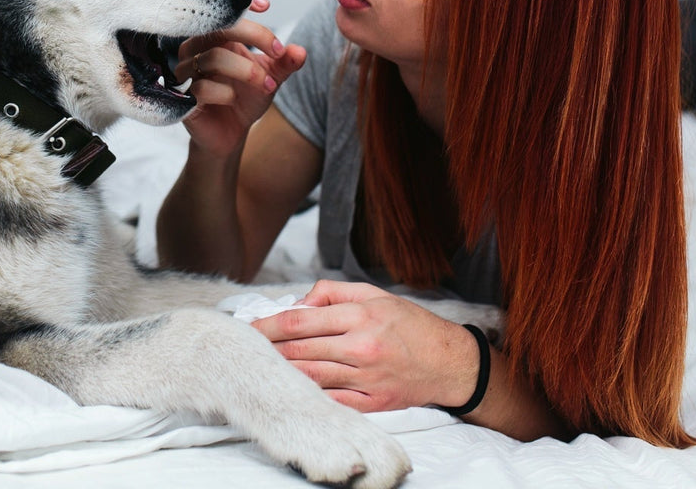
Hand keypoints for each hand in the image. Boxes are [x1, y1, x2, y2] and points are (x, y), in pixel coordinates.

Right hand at [174, 0, 306, 157]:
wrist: (230, 134)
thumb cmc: (245, 99)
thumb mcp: (271, 78)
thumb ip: (284, 63)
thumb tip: (300, 51)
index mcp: (215, 39)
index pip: (225, 13)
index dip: (242, 4)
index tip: (265, 6)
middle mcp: (195, 50)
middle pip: (218, 29)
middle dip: (253, 36)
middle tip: (278, 53)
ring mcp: (186, 73)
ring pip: (212, 58)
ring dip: (247, 70)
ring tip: (268, 86)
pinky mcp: (182, 97)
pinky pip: (203, 88)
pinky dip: (226, 93)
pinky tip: (233, 100)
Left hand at [250, 279, 478, 412]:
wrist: (449, 362)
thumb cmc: (410, 325)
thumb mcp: (375, 294)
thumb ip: (332, 292)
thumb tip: (298, 302)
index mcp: (360, 316)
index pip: (300, 320)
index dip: (269, 325)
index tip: (250, 328)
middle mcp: (361, 348)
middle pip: (300, 350)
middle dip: (268, 350)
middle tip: (246, 349)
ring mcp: (366, 379)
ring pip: (311, 377)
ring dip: (282, 373)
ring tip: (261, 367)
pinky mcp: (373, 403)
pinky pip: (331, 400)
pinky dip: (308, 395)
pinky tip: (291, 389)